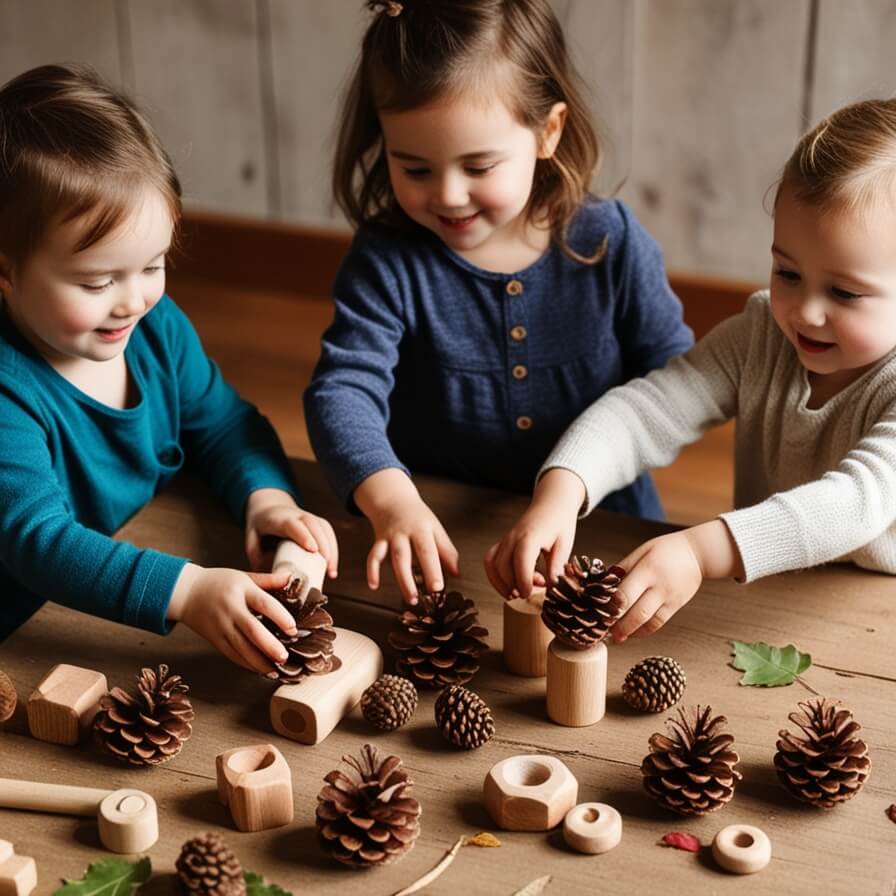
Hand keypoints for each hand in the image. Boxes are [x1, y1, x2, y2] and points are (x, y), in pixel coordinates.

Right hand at [168, 565, 298, 673]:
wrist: (186, 592)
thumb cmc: (218, 582)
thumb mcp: (243, 576)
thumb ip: (268, 580)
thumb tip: (291, 577)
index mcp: (242, 590)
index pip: (264, 604)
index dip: (280, 617)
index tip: (293, 629)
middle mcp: (231, 609)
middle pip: (252, 630)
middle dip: (270, 646)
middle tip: (284, 657)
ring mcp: (221, 626)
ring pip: (241, 648)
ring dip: (259, 661)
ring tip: (276, 670)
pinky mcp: (215, 640)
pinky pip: (232, 655)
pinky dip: (247, 664)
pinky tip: (261, 669)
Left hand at [244, 488, 337, 578]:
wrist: (270, 506)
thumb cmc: (260, 525)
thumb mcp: (252, 536)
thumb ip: (254, 553)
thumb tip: (264, 575)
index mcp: (280, 518)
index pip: (294, 525)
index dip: (304, 536)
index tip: (313, 550)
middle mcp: (297, 515)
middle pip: (314, 526)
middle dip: (323, 545)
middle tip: (326, 567)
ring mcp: (309, 517)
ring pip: (324, 529)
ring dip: (331, 550)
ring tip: (331, 572)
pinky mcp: (317, 522)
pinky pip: (328, 533)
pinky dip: (333, 549)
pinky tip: (332, 567)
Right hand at [353, 468, 458, 604]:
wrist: (394, 499)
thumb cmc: (418, 517)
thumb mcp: (436, 529)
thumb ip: (447, 551)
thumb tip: (457, 574)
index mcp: (423, 529)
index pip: (429, 551)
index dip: (434, 570)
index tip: (438, 587)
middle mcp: (406, 533)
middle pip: (409, 556)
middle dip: (415, 578)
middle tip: (423, 598)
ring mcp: (391, 537)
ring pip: (395, 559)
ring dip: (402, 580)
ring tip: (410, 598)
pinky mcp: (379, 541)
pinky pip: (373, 556)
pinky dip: (372, 570)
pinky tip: (373, 585)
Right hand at [485, 468, 584, 599]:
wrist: (552, 503)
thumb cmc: (559, 522)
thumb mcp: (565, 544)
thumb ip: (556, 566)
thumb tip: (552, 586)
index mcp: (530, 536)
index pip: (521, 561)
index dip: (524, 581)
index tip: (530, 594)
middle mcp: (514, 537)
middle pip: (503, 566)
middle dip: (512, 585)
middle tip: (529, 595)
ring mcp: (506, 539)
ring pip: (492, 564)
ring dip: (500, 583)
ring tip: (514, 594)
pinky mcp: (503, 543)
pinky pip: (491, 560)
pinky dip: (494, 575)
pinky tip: (507, 585)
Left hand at [611, 520, 743, 640]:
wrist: (698, 553)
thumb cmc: (666, 549)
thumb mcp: (641, 551)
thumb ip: (623, 567)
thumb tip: (604, 581)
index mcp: (647, 570)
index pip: (626, 594)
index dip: (611, 608)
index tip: (599, 614)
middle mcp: (659, 587)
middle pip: (638, 613)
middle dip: (620, 627)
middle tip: (606, 634)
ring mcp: (669, 598)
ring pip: (649, 622)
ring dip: (632, 632)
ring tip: (618, 638)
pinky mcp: (676, 606)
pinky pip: (659, 622)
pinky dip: (645, 630)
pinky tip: (634, 633)